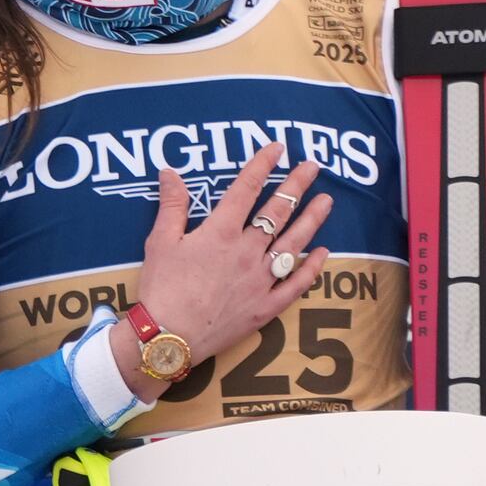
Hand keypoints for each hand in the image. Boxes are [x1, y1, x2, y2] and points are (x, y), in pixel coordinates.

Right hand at [129, 143, 331, 359]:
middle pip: (277, 212)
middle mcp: (246, 251)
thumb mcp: (159, 241)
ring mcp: (260, 280)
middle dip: (296, 186)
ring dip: (312, 220)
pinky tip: (322, 253)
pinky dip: (311, 268)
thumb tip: (170, 173)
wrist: (169, 337)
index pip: (245, 189)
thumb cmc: (161, 288)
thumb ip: (171, 205)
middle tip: (313, 167)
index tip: (277, 148)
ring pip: (293, 244)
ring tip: (326, 201)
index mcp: (220, 232)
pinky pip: (296, 285)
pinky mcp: (265, 307)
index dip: (262, 165)